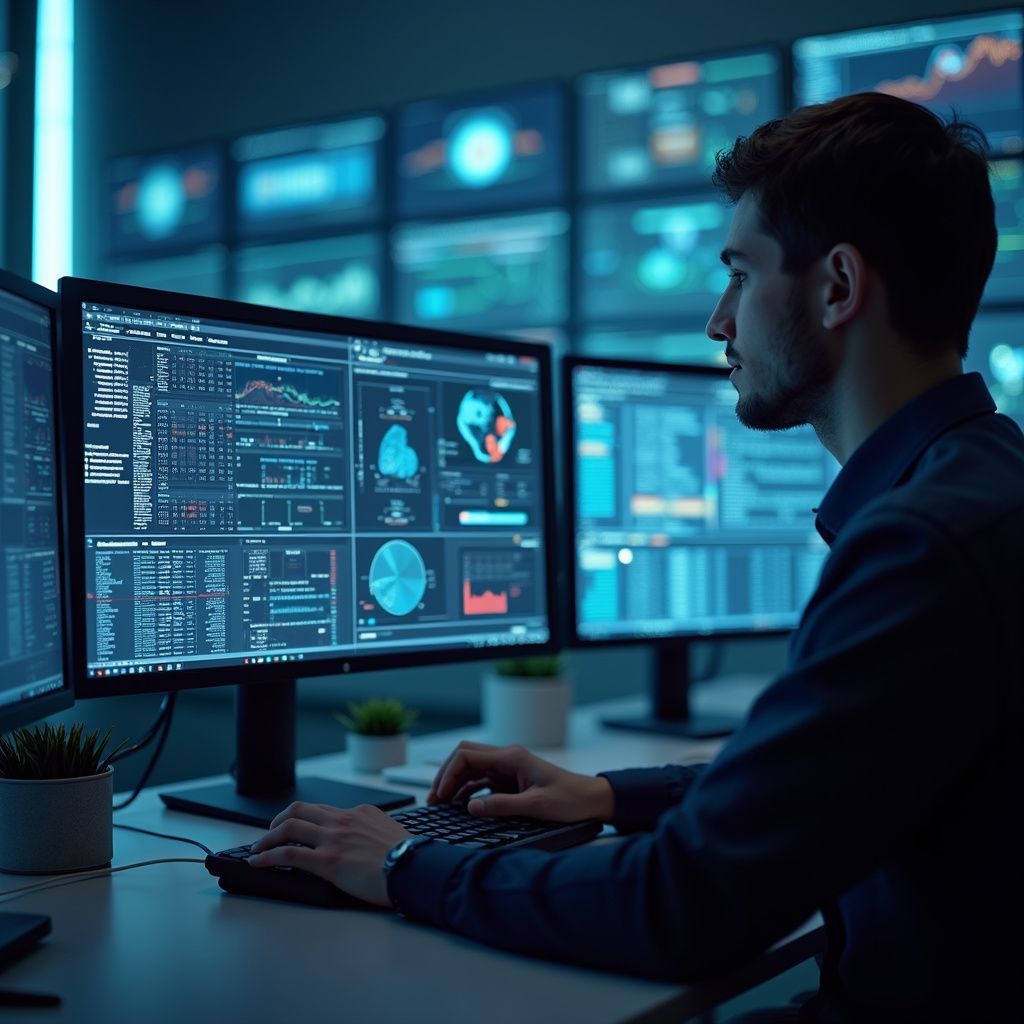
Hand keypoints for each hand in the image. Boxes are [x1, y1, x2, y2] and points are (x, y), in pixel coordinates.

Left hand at [247, 802, 411, 906]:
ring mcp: (334, 839)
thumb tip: (366, 843)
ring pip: (288, 827)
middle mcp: (344, 820)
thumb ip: (373, 832)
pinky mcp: (327, 861)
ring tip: (257, 849)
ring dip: (267, 838)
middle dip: (279, 820)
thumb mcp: (391, 833)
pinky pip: (288, 853)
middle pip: (299, 810)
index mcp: (360, 813)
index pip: (323, 809)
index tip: (296, 826)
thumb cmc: (409, 858)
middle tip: (270, 832)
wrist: (415, 869)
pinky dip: (267, 856)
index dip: (304, 818)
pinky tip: (257, 862)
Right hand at [428, 741, 614, 823]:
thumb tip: (470, 808)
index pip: (467, 755)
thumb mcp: (536, 806)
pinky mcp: (509, 781)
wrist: (593, 800)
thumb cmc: (571, 799)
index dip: (448, 774)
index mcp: (512, 757)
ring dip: (454, 784)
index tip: (440, 796)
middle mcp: (507, 759)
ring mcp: (507, 769)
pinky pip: (481, 782)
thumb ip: (502, 806)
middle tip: (433, 800)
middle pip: (464, 757)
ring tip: (440, 806)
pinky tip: (460, 807)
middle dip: (445, 775)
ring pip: (470, 769)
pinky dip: (467, 792)